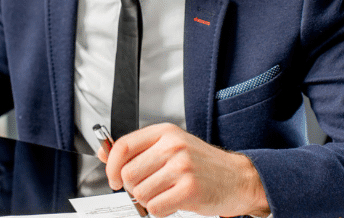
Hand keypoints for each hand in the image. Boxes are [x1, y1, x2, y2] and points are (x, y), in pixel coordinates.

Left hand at [98, 123, 269, 216]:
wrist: (238, 178)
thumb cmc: (203, 164)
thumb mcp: (170, 147)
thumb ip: (137, 150)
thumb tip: (104, 153)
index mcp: (165, 133)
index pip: (123, 146)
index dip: (111, 166)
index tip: (113, 178)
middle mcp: (172, 146)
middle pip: (128, 174)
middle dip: (134, 187)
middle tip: (150, 187)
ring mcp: (182, 167)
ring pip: (140, 193)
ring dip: (149, 200)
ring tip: (165, 193)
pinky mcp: (189, 189)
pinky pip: (155, 208)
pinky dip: (160, 210)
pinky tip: (173, 202)